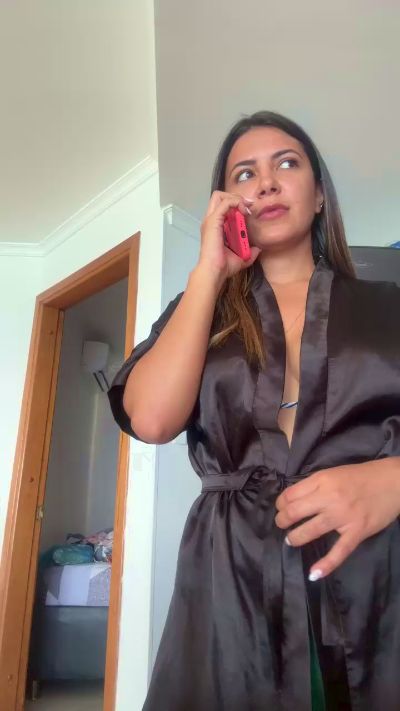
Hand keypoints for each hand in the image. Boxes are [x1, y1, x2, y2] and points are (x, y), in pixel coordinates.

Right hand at [198, 190, 260, 282]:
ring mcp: (210, 220)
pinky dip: (235, 202)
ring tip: (244, 208)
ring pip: (220, 196)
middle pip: (219, 197)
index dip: (236, 205)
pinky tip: (243, 210)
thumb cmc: (224, 267)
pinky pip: (225, 202)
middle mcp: (211, 221)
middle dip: (234, 197)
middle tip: (246, 206)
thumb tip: (258, 249)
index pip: (223, 206)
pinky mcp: (213, 220)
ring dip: (235, 198)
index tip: (248, 212)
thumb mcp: (241, 258)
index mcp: (216, 227)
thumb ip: (250, 253)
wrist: (215, 271)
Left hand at [275, 457, 399, 579]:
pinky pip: (338, 552)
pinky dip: (325, 565)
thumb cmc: (361, 476)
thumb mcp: (333, 473)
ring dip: (295, 537)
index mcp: (322, 480)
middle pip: (295, 512)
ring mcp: (343, 516)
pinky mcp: (357, 532)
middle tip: (281, 524)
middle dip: (282, 521)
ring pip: (310, 531)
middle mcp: (329, 498)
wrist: (392, 482)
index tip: (281, 508)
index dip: (280, 504)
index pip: (290, 495)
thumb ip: (314, 485)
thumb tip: (293, 500)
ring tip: (291, 540)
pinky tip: (313, 574)